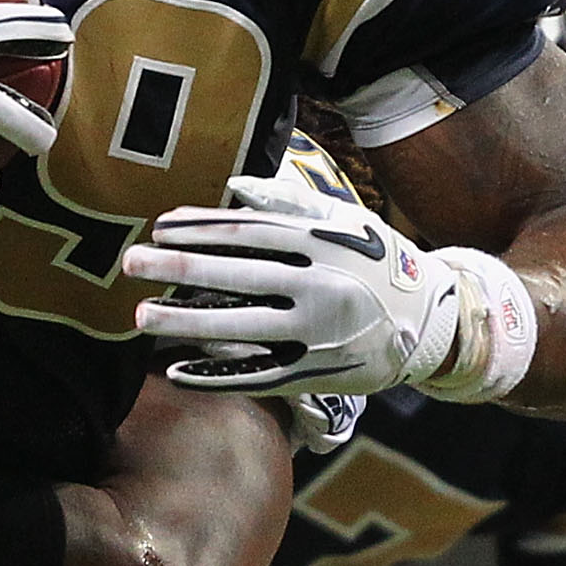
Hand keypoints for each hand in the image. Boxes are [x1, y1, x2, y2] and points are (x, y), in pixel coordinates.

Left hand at [124, 139, 459, 395]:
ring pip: (240, 329)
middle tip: (131, 263)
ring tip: (140, 318)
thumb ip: (289, 205)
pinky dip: (216, 377)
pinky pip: (257, 377)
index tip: (157, 227)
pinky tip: (175, 371)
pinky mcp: (317, 375)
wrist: (434, 323)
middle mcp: (319, 287)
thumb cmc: (379, 263)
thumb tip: (233, 188)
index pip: (247, 233)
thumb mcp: (346, 221)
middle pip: (235, 276)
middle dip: (177, 269)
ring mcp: (317, 335)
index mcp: (322, 243)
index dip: (198, 229)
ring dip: (185, 324)